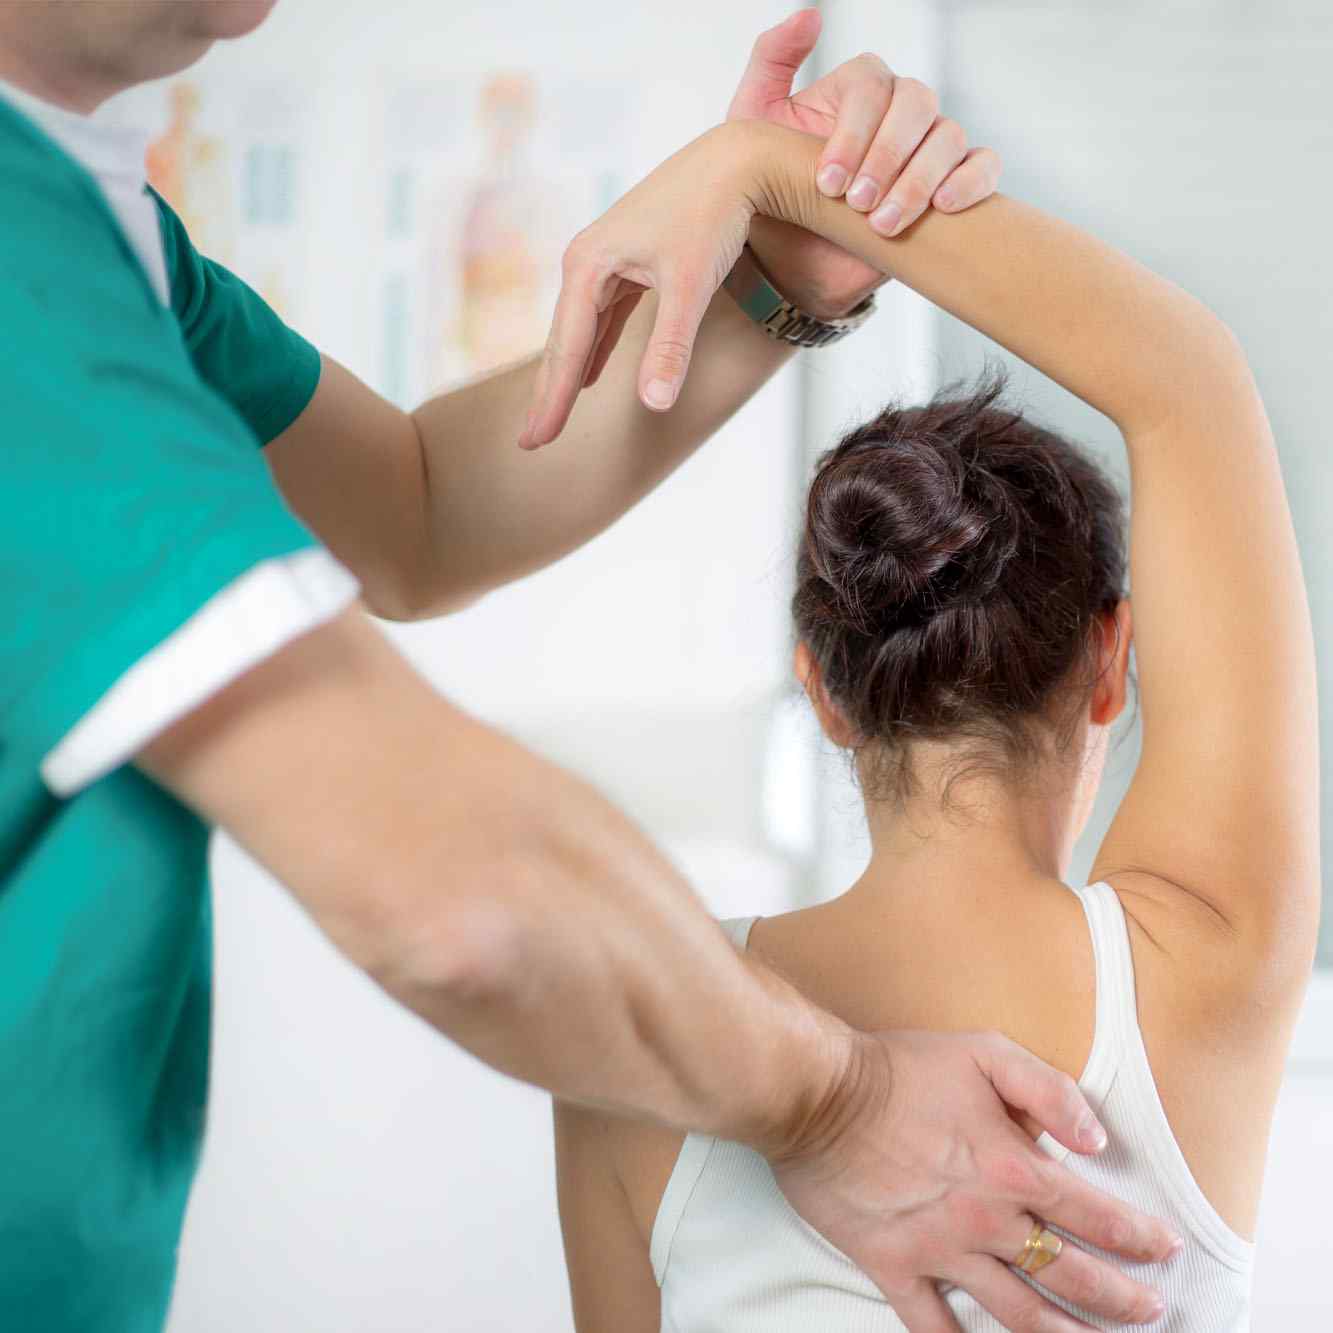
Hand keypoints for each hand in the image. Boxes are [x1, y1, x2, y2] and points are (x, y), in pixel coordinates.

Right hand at [518, 122, 760, 449]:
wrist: (735, 160)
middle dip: (548, 394)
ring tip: (552, 415)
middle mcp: (587, 261)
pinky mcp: (628, 261)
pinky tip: (587, 375)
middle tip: (531, 443)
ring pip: (580, 331)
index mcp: (589, 266)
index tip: (535, 442)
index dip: (551, 400)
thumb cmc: (712, 217)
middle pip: (562, 341)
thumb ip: (669, 348)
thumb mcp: (690, 287)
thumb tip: (654, 405)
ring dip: (567, 374)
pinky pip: (601, 317)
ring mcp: (606, 261)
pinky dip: (593, 348)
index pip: (565, 348)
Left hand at [730, 9, 1000, 318]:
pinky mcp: (948, 187)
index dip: (854, 132)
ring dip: (919, 179)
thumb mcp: (752, 122)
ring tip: (883, 223)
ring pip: (949, 136)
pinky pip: (983, 166)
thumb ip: (772, 60)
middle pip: (917, 103)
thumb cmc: (769, 190)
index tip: (828, 182)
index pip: (873, 85)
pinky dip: (971, 181)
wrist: (787, 261)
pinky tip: (943, 206)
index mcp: (857, 91)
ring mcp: (927, 148)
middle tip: (856, 202)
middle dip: (887, 155)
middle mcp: (898, 112)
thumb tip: (812, 14)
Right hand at [771, 1030, 1178, 1330]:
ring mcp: (940, 1251)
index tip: (1164, 1250)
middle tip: (1151, 1312)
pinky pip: (932, 1326)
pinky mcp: (894, 1266)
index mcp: (1013, 1168)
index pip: (1094, 1215)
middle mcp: (986, 1221)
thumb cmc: (900, 1068)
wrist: (818, 1094)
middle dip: (1119, 1300)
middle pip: (1069, 1276)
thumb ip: (1048, 1092)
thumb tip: (1097, 1139)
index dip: (1138, 1236)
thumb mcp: (983, 1052)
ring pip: (1018, 1314)